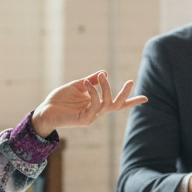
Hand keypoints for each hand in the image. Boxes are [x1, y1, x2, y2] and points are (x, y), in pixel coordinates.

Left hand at [32, 71, 146, 138]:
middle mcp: (96, 112)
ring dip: (106, 88)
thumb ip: (90, 81)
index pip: (117, 104)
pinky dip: (93, 92)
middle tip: (131, 81)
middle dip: (126, 94)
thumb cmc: (59, 99)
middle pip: (117, 105)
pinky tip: (86, 82)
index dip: (131, 101)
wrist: (44, 110)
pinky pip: (94, 104)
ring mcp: (91, 117)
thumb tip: (104, 72)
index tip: (146, 98)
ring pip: (107, 103)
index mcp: (96, 105)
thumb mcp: (77, 86)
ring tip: (102, 76)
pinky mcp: (84, 119)